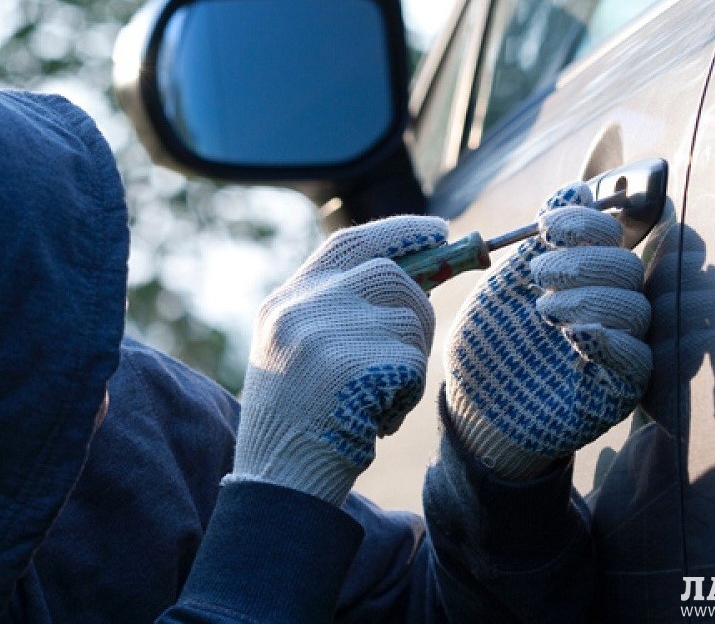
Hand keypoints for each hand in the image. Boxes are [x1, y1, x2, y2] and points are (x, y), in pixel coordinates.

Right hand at [226, 215, 447, 504]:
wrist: (277, 483)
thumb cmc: (296, 426)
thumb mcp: (298, 355)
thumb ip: (337, 313)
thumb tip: (414, 279)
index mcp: (283, 303)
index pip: (347, 244)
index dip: (398, 232)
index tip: (436, 231)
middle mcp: (301, 308)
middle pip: (389, 276)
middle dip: (417, 307)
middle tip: (413, 348)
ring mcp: (325, 332)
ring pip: (408, 318)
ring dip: (410, 361)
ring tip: (379, 399)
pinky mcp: (355, 364)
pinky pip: (413, 363)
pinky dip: (407, 395)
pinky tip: (377, 419)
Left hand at [445, 183, 651, 478]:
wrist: (475, 407)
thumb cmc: (488, 345)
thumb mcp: (502, 287)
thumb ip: (536, 244)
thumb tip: (575, 191)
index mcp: (581, 274)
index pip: (612, 233)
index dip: (587, 222)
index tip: (548, 228)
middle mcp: (607, 304)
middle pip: (627, 265)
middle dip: (582, 261)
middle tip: (539, 277)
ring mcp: (618, 345)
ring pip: (635, 306)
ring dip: (589, 298)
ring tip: (544, 312)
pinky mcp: (621, 386)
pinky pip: (639, 357)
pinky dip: (609, 340)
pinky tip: (576, 335)